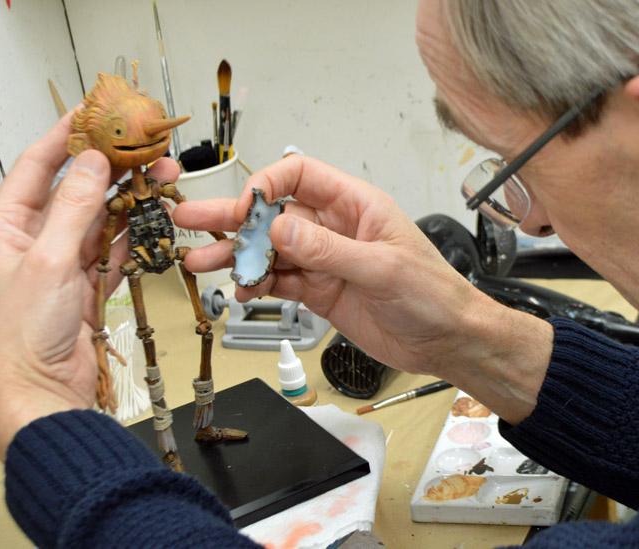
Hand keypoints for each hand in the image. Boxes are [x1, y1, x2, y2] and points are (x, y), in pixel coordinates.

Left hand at [0, 113, 178, 458]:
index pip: (37, 166)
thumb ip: (74, 209)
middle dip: (113, 168)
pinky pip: (115, 252)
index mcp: (7, 229)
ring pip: (102, 220)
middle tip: (146, 148)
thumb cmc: (21, 337)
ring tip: (162, 178)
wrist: (37, 397)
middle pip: (77, 190)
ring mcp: (63, 266)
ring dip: (131, 200)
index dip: (66, 136)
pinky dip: (134, 236)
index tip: (94, 112)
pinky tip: (153, 220)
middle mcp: (34, 242)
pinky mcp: (88, 289)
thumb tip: (93, 163)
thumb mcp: (47, 262)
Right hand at [173, 156, 553, 422]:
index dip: (267, 186)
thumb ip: (328, 251)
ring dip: (237, 256)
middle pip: (274, 214)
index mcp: (356, 206)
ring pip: (270, 251)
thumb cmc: (434, 294)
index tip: (244, 208)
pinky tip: (240, 291)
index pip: (300, 176)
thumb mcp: (382, 269)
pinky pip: (280, 281)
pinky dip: (257, 285)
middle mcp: (336, 228)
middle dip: (232, 216)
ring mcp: (325, 261)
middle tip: (190, 220)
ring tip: (200, 263)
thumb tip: (279, 231)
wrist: (448, 340)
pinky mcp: (321, 291)